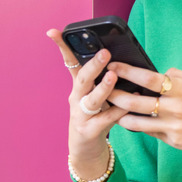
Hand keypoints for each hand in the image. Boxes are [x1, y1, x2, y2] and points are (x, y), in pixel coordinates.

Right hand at [46, 29, 129, 175]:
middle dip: (93, 65)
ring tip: (113, 77)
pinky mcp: (88, 131)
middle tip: (105, 53)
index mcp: (78, 87)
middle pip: (82, 79)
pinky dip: (117, 112)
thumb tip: (121, 60)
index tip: (54, 31)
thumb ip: (103, 80)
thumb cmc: (95, 118)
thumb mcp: (96, 97)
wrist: (85, 150)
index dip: (62, 47)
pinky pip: (104, 120)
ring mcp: (80, 115)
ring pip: (92, 100)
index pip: (70, 63)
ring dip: (103, 88)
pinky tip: (127, 107)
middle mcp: (76, 99)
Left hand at [105, 63, 181, 175]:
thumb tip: (159, 73)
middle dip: (115, 94)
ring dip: (121, 115)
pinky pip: (151, 133)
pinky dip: (141, 126)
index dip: (127, 71)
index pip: (147, 78)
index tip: (112, 66)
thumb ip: (178, 77)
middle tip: (102, 88)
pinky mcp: (175, 142)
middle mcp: (175, 107)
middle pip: (135, 101)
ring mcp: (174, 127)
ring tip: (111, 108)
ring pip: (137, 122)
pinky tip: (132, 122)